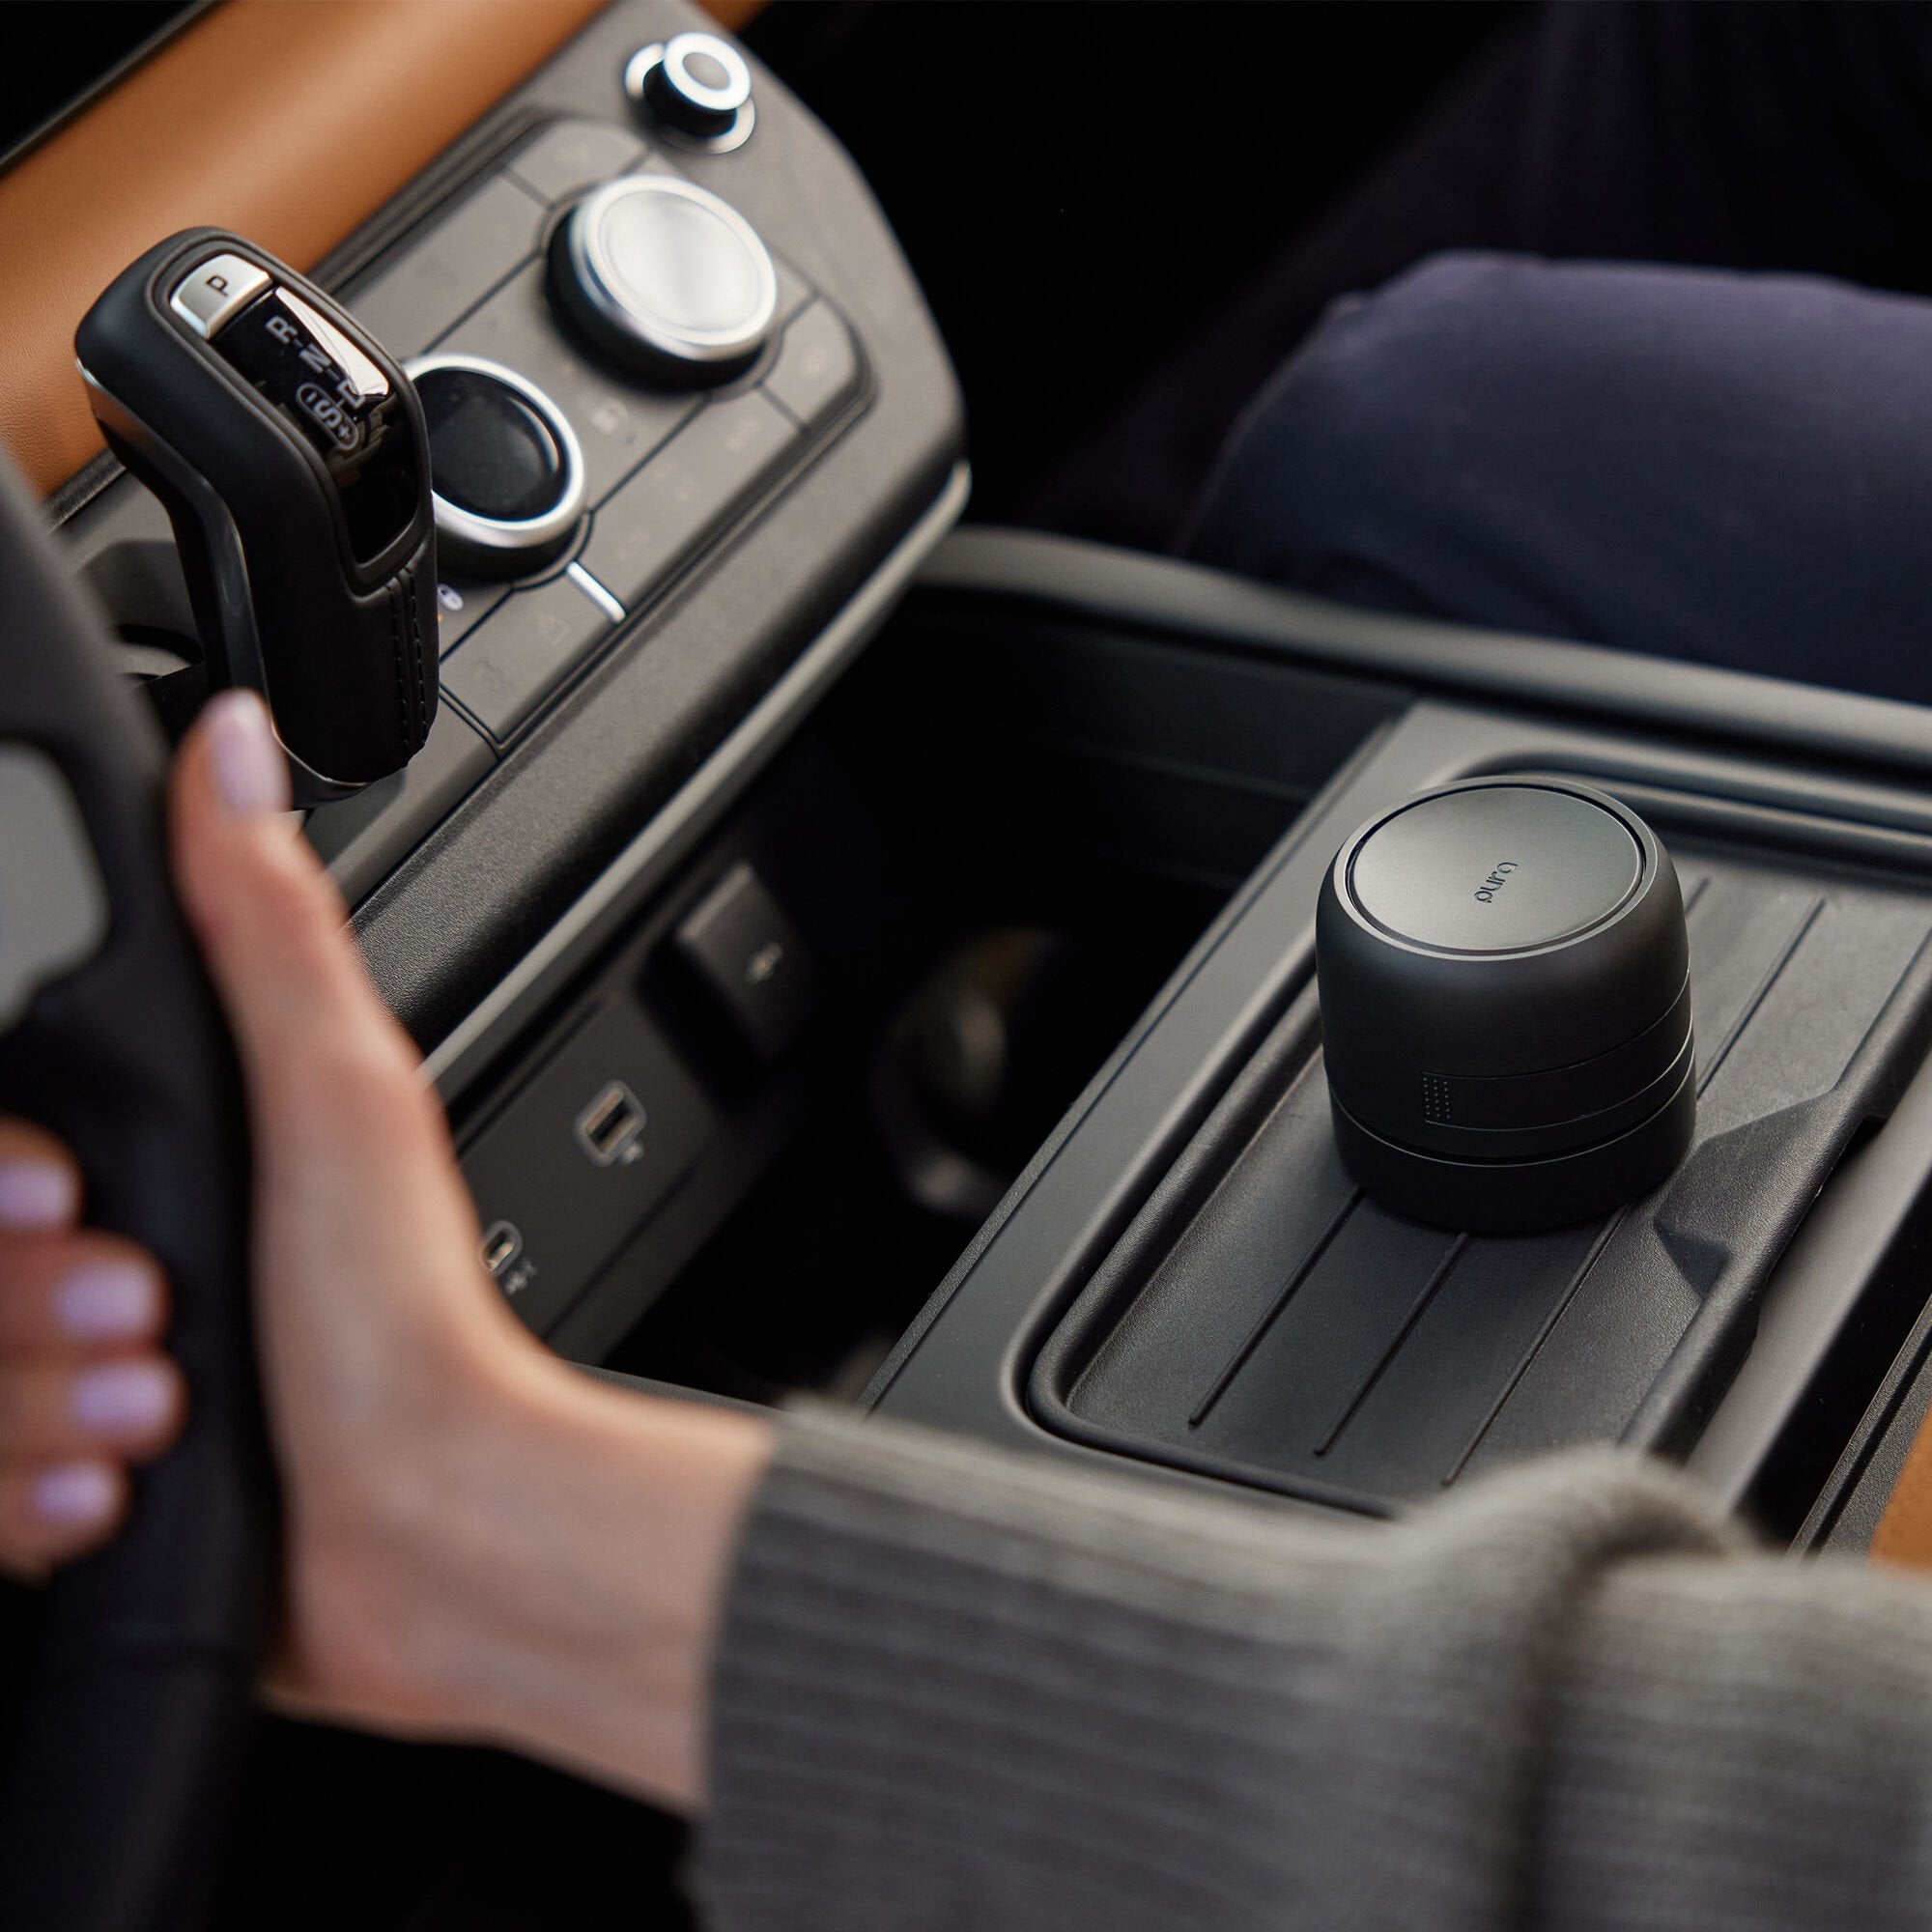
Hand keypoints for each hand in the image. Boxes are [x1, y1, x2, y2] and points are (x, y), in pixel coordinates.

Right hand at [0, 689, 772, 1809]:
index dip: (1, 1176)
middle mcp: (118, 1253)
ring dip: (34, 1398)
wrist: (423, 1528)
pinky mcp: (66, 1485)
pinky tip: (119, 1480)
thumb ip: (261, 923)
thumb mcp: (333, 1088)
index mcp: (174, 1147)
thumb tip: (238, 747)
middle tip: (154, 1306)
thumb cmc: (398, 1324)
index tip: (71, 1194)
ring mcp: (84, 1373)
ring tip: (163, 1400)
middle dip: (28, 1298)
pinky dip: (27, 1492)